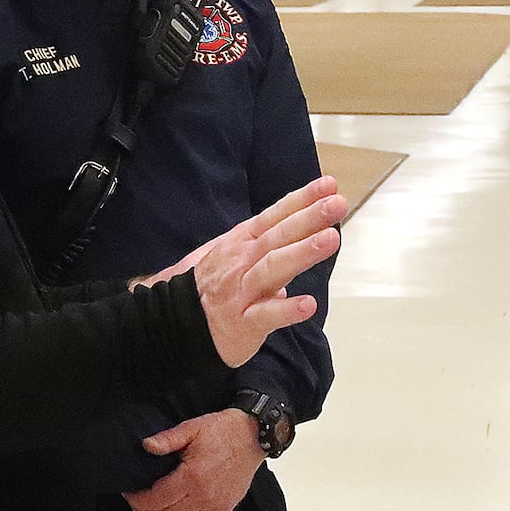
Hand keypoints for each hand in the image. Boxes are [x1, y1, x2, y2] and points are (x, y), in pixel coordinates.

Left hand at [124, 409, 266, 510]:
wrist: (252, 437)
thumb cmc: (223, 431)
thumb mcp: (192, 428)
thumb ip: (167, 439)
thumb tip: (146, 446)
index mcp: (192, 477)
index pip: (155, 499)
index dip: (138, 500)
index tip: (130, 493)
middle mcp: (203, 497)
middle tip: (136, 502)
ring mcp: (214, 507)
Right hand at [145, 176, 343, 367]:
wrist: (173, 324)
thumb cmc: (210, 287)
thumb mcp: (231, 255)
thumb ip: (262, 244)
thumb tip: (295, 237)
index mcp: (242, 243)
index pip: (275, 216)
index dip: (301, 199)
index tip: (329, 185)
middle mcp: (243, 262)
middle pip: (279, 236)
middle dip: (309, 218)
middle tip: (336, 204)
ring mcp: (242, 291)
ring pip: (273, 268)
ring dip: (302, 253)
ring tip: (330, 239)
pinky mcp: (243, 322)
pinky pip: (266, 315)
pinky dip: (286, 310)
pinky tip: (308, 304)